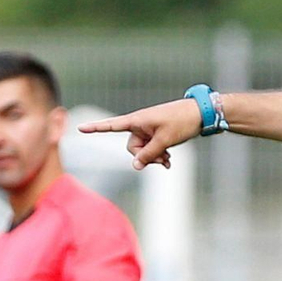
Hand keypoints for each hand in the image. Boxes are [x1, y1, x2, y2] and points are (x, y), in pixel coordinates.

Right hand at [77, 99, 200, 169]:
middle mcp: (140, 124)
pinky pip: (151, 149)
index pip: (112, 125)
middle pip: (132, 147)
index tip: (80, 128)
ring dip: (153, 158)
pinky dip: (158, 156)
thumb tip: (135, 166)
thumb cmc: (182, 121)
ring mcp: (149, 129)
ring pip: (143, 150)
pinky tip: (169, 161)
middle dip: (144, 157)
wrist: (201, 113)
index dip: (96, 128)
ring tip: (168, 159)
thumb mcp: (164, 141)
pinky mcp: (157, 134)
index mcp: (137, 120)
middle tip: (162, 159)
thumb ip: (148, 154)